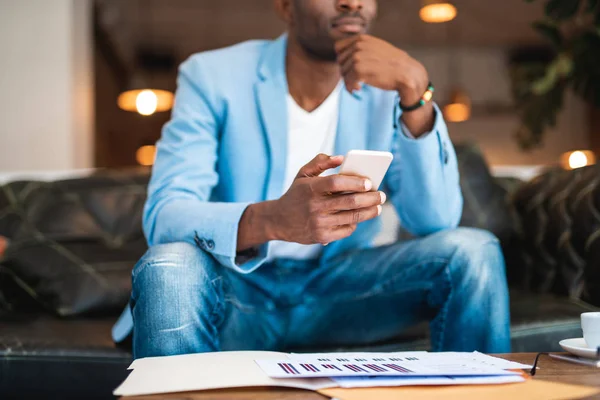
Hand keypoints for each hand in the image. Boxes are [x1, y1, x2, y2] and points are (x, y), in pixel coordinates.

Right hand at [269, 154, 385, 244]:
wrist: (278, 221)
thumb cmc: (296, 194)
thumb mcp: (302, 174)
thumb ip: (320, 161)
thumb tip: (341, 158)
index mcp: (310, 188)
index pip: (336, 183)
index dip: (355, 182)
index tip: (370, 182)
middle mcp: (315, 206)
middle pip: (350, 202)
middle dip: (371, 198)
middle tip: (382, 195)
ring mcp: (319, 223)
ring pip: (352, 217)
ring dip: (369, 212)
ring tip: (378, 206)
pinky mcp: (322, 236)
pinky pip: (346, 229)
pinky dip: (355, 223)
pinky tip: (360, 217)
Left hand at [335, 34, 428, 104]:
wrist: (406, 73)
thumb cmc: (392, 64)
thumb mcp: (376, 48)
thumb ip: (361, 48)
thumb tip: (341, 58)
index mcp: (362, 39)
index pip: (339, 48)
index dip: (343, 59)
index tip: (351, 67)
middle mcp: (358, 45)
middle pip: (340, 61)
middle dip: (346, 71)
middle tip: (356, 78)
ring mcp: (358, 57)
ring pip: (343, 72)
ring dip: (349, 81)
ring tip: (359, 84)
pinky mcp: (359, 70)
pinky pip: (347, 81)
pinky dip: (351, 88)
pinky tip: (359, 89)